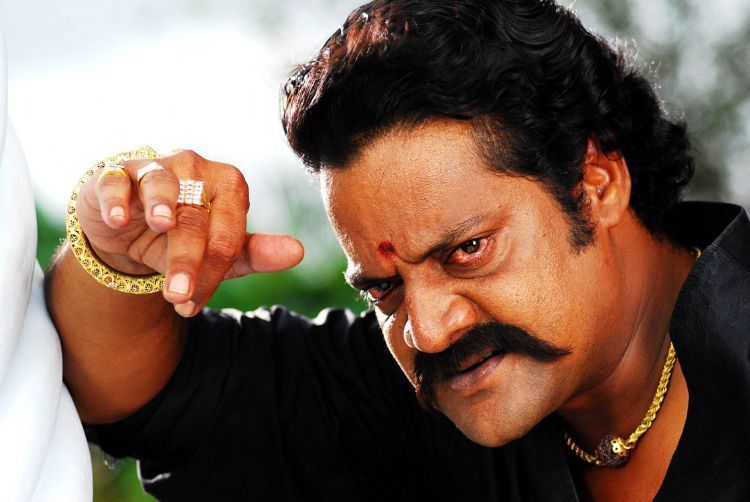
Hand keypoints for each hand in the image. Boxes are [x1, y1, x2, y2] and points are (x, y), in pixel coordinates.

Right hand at [76, 150, 303, 316]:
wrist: (130, 230)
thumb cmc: (184, 239)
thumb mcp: (219, 252)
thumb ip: (256, 253)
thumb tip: (298, 252)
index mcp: (229, 185)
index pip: (228, 232)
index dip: (214, 270)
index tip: (194, 304)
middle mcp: (195, 168)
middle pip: (196, 217)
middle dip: (188, 259)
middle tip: (178, 296)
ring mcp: (154, 167)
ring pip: (161, 184)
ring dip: (161, 207)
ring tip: (163, 226)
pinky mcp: (115, 174)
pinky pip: (116, 181)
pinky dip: (117, 198)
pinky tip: (118, 219)